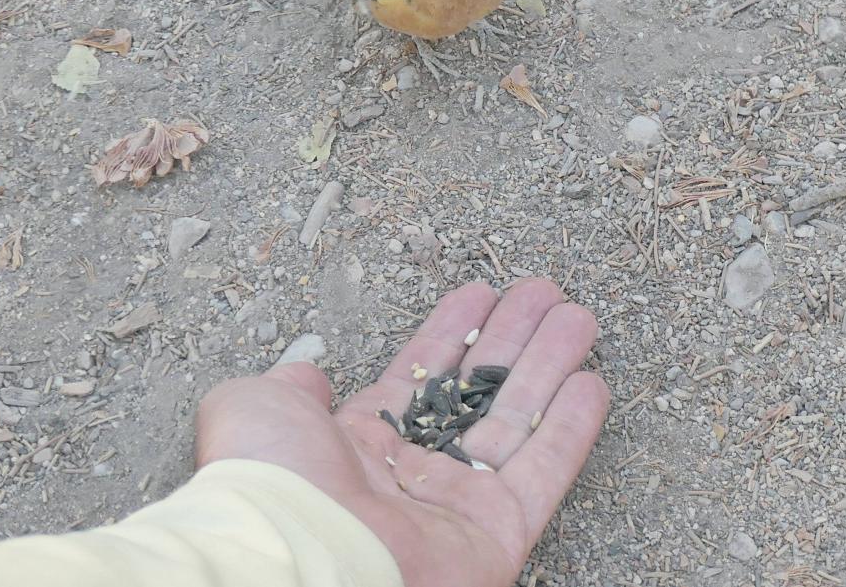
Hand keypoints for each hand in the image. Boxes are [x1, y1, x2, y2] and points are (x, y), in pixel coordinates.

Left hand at [195, 279, 608, 586]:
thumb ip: (289, 387)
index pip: (421, 372)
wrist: (296, 554)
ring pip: (517, 419)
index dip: (452, 329)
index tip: (481, 292)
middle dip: (512, 337)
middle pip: (478, 388)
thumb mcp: (255, 408)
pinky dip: (570, 429)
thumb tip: (308, 375)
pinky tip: (590, 383)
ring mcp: (458, 501)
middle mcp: (414, 468)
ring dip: (550, 366)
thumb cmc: (269, 479)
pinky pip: (543, 473)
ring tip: (577, 317)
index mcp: (360, 439)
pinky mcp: (496, 533)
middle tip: (544, 293)